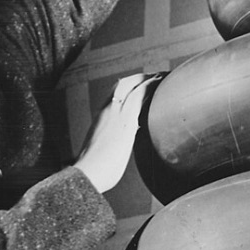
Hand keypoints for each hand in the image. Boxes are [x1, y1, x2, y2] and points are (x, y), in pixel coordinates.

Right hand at [74, 72, 154, 192]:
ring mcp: (115, 114)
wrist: (87, 173)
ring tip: (162, 76)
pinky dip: (150, 86)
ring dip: (148, 78)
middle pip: (123, 85)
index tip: (140, 85)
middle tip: (155, 76)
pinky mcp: (125, 120)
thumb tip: (117, 149)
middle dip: (140, 78)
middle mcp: (107, 112)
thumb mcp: (102, 154)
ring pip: (132, 85)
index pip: (114, 95)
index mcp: (100, 119)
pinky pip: (139, 95)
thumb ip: (111, 146)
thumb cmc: (94, 171)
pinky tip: (160, 82)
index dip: (128, 87)